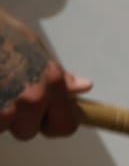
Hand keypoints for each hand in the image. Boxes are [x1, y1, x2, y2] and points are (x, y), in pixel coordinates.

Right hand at [0, 11, 91, 139]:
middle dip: (19, 120)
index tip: (46, 118)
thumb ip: (58, 74)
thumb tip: (83, 87)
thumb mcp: (34, 47)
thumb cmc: (2, 33)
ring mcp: (4, 108)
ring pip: (3, 127)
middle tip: (11, 96)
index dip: (55, 124)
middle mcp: (32, 98)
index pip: (65, 126)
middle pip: (28, 132)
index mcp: (53, 83)